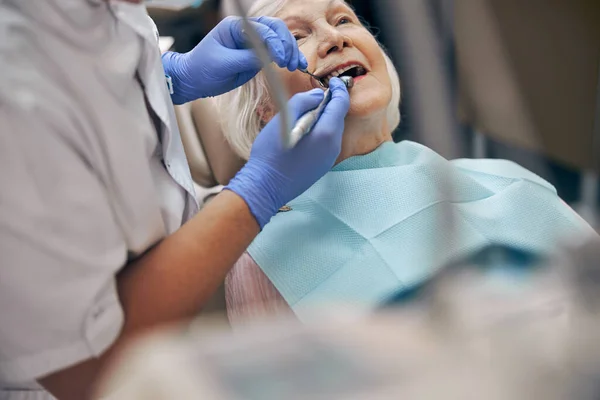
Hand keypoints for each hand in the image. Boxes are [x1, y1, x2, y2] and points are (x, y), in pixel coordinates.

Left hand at [162, 16, 307, 103]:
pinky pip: (277, 54)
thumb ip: (248, 58)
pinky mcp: (257, 56)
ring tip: (297, 65)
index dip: (275, 44)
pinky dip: (287, 58)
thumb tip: (270, 57)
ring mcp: (254, 43)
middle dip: (287, 44)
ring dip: (291, 51)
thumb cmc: (203, 68)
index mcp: (236, 26)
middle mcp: (247, 31)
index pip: (263, 30)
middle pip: (276, 29)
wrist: (194, 80)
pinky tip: (296, 66)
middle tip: (290, 63)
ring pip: (280, 39)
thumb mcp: (224, 64)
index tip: (280, 59)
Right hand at [226, 78, 350, 227]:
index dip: (338, 89)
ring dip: (324, 119)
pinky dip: (320, 132)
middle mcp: (333, 146)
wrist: (265, 187)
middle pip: (338, 117)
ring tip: (306, 114)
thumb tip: (318, 94)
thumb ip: (303, 101)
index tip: (332, 81)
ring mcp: (330, 159)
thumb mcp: (283, 119)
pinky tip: (305, 132)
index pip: (341, 104)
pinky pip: (327, 143)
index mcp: (326, 133)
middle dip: (330, 104)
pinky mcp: (323, 167)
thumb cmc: (270, 154)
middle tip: (315, 96)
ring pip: (332, 130)